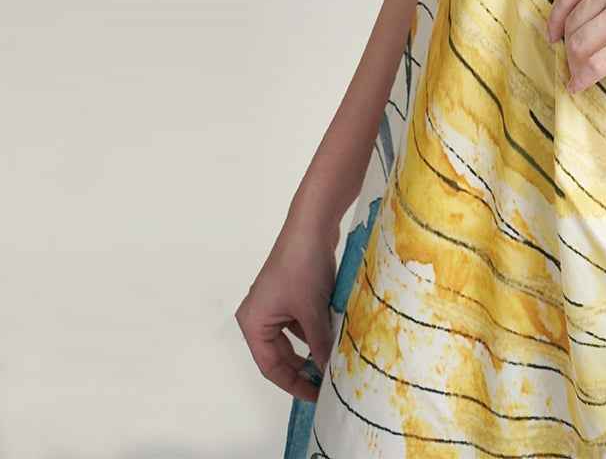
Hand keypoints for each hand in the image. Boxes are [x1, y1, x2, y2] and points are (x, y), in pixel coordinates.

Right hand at [234, 214, 340, 402]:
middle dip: (304, 367)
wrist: (313, 223)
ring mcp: (276, 303)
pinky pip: (303, 320)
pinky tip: (336, 334)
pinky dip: (318, 328)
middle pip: (281, 354)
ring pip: (295, 336)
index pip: (271, 366)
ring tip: (336, 360)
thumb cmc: (303, 266)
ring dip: (314, 346)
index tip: (315, 396)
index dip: (293, 383)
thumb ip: (319, 343)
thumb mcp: (312, 310)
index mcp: (253, 323)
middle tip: (328, 383)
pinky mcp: (292, 291)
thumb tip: (329, 371)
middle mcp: (260, 315)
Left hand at [546, 0, 605, 94]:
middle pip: (573, 23)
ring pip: (580, 45)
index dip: (556, 19)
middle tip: (573, 61)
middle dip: (569, 46)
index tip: (553, 35)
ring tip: (579, 75)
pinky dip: (583, 78)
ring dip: (575, 64)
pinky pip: (597, 64)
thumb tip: (591, 9)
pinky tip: (580, 86)